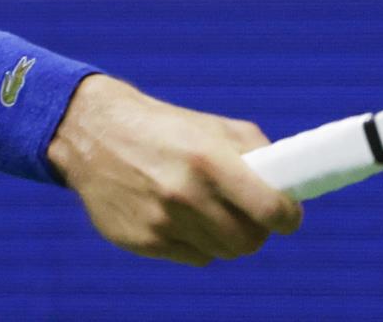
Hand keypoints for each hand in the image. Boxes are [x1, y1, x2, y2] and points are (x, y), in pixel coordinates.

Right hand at [45, 74, 302, 265]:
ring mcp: (161, 222)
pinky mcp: (142, 241)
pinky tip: (184, 218)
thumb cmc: (164, 128)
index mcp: (208, 159)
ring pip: (222, 252)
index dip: (287, 218)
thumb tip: (288, 186)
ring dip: (227, 238)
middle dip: (258, 232)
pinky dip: (198, 243)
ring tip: (214, 213)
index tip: (289, 217)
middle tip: (253, 218)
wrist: (93, 133)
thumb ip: (255, 152)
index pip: (268, 209)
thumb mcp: (212, 126)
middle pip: (248, 242)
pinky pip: (193, 257)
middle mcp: (185, 193)